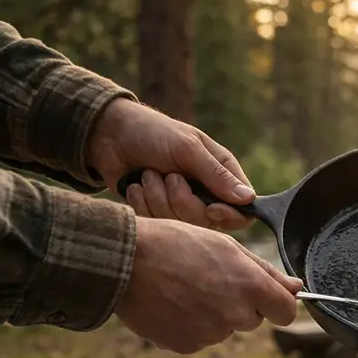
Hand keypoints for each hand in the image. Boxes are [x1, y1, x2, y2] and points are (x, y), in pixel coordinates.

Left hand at [87, 98, 254, 229]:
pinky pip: (156, 224)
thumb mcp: (187, 148)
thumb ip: (216, 175)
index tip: (211, 209)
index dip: (229, 216)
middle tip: (168, 176)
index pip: (241, 211)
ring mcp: (180, 206)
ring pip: (180, 224)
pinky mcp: (156, 213)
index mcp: (221, 175)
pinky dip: (142, 203)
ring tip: (149, 175)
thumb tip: (248, 199)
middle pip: (207, 222)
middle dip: (182, 200)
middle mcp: (205, 194)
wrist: (109, 135)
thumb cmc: (153, 133)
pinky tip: (137, 186)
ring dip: (158, 197)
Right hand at [116, 217, 303, 353]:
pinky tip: (172, 303)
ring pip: (224, 328)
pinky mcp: (186, 346)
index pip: (286, 312)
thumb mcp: (226, 246)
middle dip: (240, 304)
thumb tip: (296, 288)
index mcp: (250, 287)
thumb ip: (266, 272)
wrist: (124, 260)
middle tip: (209, 279)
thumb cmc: (176, 243)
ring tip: (184, 287)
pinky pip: (199, 338)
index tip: (267, 296)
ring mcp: (209, 335)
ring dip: (213, 313)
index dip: (278, 303)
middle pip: (253, 319)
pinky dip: (190, 325)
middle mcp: (235, 316)